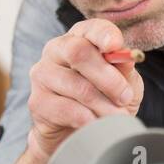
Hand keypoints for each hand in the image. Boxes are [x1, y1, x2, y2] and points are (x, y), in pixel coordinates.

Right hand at [27, 18, 145, 163]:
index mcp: (80, 38)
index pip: (91, 28)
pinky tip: (96, 124)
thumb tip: (126, 57)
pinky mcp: (37, 101)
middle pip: (78, 52)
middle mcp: (56, 50)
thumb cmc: (104, 101)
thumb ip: (124, 70)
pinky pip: (65, 109)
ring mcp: (42, 74)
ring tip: (117, 117)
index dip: (104, 34)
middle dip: (108, 77)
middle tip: (125, 97)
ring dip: (102, 104)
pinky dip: (87, 118)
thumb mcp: (124, 84)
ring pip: (75, 85)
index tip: (116, 45)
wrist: (80, 135)